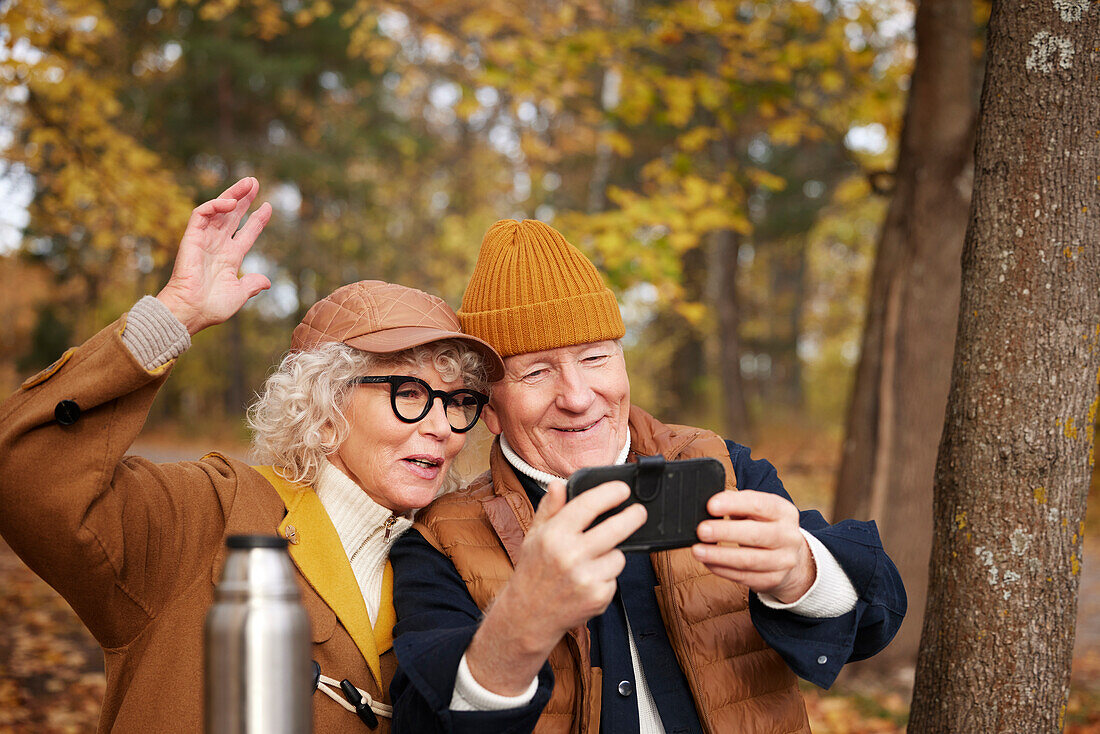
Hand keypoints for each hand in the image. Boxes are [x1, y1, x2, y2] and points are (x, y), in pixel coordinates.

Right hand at [156, 177, 271, 334]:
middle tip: (254, 182)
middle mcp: (218, 245)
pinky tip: (231, 202)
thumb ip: (252, 285)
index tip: (268, 207)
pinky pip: (201, 214)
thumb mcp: (238, 295)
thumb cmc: (211, 307)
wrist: (190, 310)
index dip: (257, 220)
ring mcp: (205, 240)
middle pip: (233, 216)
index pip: (245, 233)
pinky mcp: (191, 237)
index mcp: (230, 258)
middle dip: (244, 199)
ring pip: (219, 210)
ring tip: (249, 183)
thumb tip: (267, 281)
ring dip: (233, 195)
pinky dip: (215, 205)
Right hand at [465, 480, 645, 694]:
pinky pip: (615, 578)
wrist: (528, 615)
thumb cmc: (533, 570)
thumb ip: (549, 509)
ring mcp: (585, 578)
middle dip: (633, 517)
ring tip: (592, 561)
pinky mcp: (598, 597)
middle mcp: (569, 556)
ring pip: (619, 556)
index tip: (622, 489)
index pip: (588, 505)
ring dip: (612, 555)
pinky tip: (589, 580)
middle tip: (639, 512)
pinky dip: (607, 577)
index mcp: (553, 535)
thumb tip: (558, 484)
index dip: (610, 493)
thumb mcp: (534, 535)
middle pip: (615, 529)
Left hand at [692, 489, 814, 602]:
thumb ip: (737, 504)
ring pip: (748, 560)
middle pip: (755, 534)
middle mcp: (788, 536)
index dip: (734, 504)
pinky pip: (744, 577)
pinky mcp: (773, 580)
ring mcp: (783, 561)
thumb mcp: (758, 510)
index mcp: (784, 512)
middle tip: (701, 530)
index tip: (710, 505)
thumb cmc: (765, 526)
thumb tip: (709, 505)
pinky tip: (707, 562)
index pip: (760, 505)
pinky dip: (722, 569)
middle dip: (724, 532)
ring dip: (719, 556)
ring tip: (697, 550)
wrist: (792, 557)